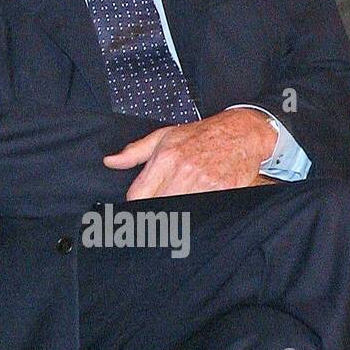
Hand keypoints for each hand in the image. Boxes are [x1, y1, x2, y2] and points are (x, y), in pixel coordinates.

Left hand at [103, 109, 276, 200]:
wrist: (239, 133)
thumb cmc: (199, 135)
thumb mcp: (163, 136)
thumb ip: (134, 152)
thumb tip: (110, 161)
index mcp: (164, 159)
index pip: (137, 195)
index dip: (135, 205)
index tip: (137, 208)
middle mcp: (182, 172)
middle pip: (157, 208)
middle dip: (154, 212)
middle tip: (157, 213)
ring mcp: (204, 184)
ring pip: (179, 214)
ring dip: (175, 216)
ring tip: (176, 208)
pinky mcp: (223, 192)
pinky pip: (203, 212)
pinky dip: (197, 214)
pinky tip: (196, 205)